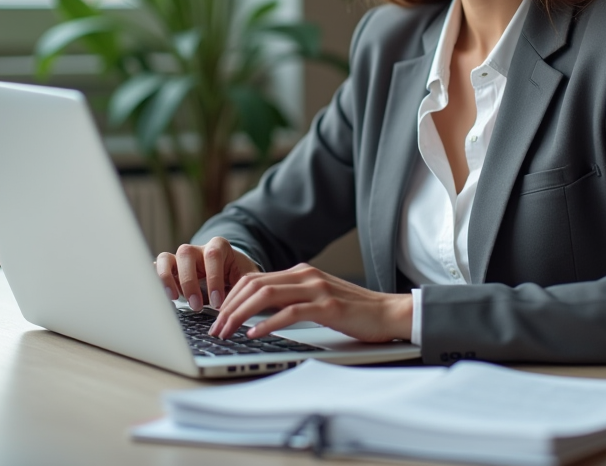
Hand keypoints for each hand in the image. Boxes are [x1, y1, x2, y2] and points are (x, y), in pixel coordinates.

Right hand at [154, 237, 260, 311]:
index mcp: (219, 246)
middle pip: (187, 254)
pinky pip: (158, 266)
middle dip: (190, 282)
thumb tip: (243, 306)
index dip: (214, 279)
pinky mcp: (171, 266)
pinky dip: (157, 278)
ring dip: (169, 279)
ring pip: (168, 258)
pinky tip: (162, 294)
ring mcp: (182, 257)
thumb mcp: (246, 276)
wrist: (229, 268)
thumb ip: (244, 286)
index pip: (213, 255)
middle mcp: (198, 248)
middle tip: (197, 306)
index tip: (217, 303)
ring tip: (174, 298)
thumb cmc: (237, 273)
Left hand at [208, 263, 412, 342]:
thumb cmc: (354, 311)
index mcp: (300, 272)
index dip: (230, 297)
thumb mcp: (317, 299)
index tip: (218, 317)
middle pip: (253, 285)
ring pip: (266, 295)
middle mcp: (305, 276)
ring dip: (240, 315)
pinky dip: (267, 324)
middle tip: (215, 328)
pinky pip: (289, 313)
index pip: (253, 279)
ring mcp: (317, 289)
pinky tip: (254, 334)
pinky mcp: (328, 307)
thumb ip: (292, 300)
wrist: (389, 313)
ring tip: (227, 332)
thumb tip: (257, 314)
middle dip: (228, 307)